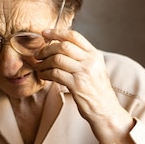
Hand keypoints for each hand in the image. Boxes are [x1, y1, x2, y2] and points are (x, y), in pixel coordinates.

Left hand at [34, 28, 134, 143]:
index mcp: (95, 55)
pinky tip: (43, 76)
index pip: (74, 36)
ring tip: (40, 67)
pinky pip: (55, 73)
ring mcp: (84, 73)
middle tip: (38, 54)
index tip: (44, 33)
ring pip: (57, 59)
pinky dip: (45, 73)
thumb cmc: (97, 91)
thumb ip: (82, 58)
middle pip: (63, 46)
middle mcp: (90, 61)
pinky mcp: (77, 85)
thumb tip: (61, 47)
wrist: (106, 111)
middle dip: (47, 49)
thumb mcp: (95, 69)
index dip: (57, 32)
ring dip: (44, 62)